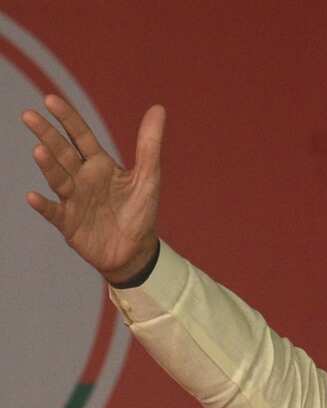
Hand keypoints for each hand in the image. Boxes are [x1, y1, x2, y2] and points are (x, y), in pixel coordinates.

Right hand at [22, 95, 165, 284]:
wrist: (136, 250)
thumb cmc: (139, 211)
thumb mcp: (149, 177)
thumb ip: (150, 144)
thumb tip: (158, 108)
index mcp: (100, 164)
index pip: (80, 136)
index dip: (67, 118)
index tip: (50, 99)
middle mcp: (82, 178)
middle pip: (62, 152)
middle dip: (47, 134)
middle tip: (28, 115)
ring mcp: (73, 200)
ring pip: (57, 178)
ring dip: (47, 165)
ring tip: (39, 150)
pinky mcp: (68, 223)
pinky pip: (54, 212)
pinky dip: (43, 205)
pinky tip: (33, 196)